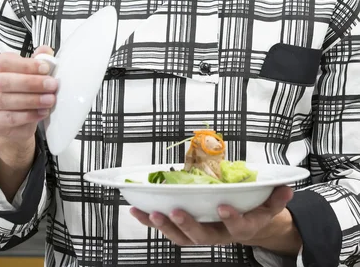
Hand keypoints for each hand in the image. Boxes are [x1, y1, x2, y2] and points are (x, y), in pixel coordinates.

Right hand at [0, 45, 57, 145]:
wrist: (17, 122)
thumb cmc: (26, 91)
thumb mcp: (35, 74)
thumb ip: (40, 60)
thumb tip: (46, 50)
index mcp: (0, 67)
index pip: (6, 62)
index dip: (26, 65)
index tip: (46, 68)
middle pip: (5, 81)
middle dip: (31, 83)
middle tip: (52, 85)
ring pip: (5, 100)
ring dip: (32, 100)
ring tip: (50, 100)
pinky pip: (8, 118)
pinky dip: (28, 116)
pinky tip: (42, 112)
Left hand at [131, 186, 299, 252]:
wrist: (246, 228)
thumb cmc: (254, 210)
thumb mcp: (268, 204)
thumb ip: (276, 197)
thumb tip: (287, 187)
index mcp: (240, 228)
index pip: (237, 226)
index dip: (231, 218)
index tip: (223, 207)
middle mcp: (219, 235)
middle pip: (203, 236)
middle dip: (188, 225)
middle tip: (175, 211)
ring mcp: (201, 234)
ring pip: (181, 237)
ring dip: (164, 225)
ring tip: (150, 212)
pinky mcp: (185, 230)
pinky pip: (167, 229)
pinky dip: (151, 220)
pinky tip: (137, 209)